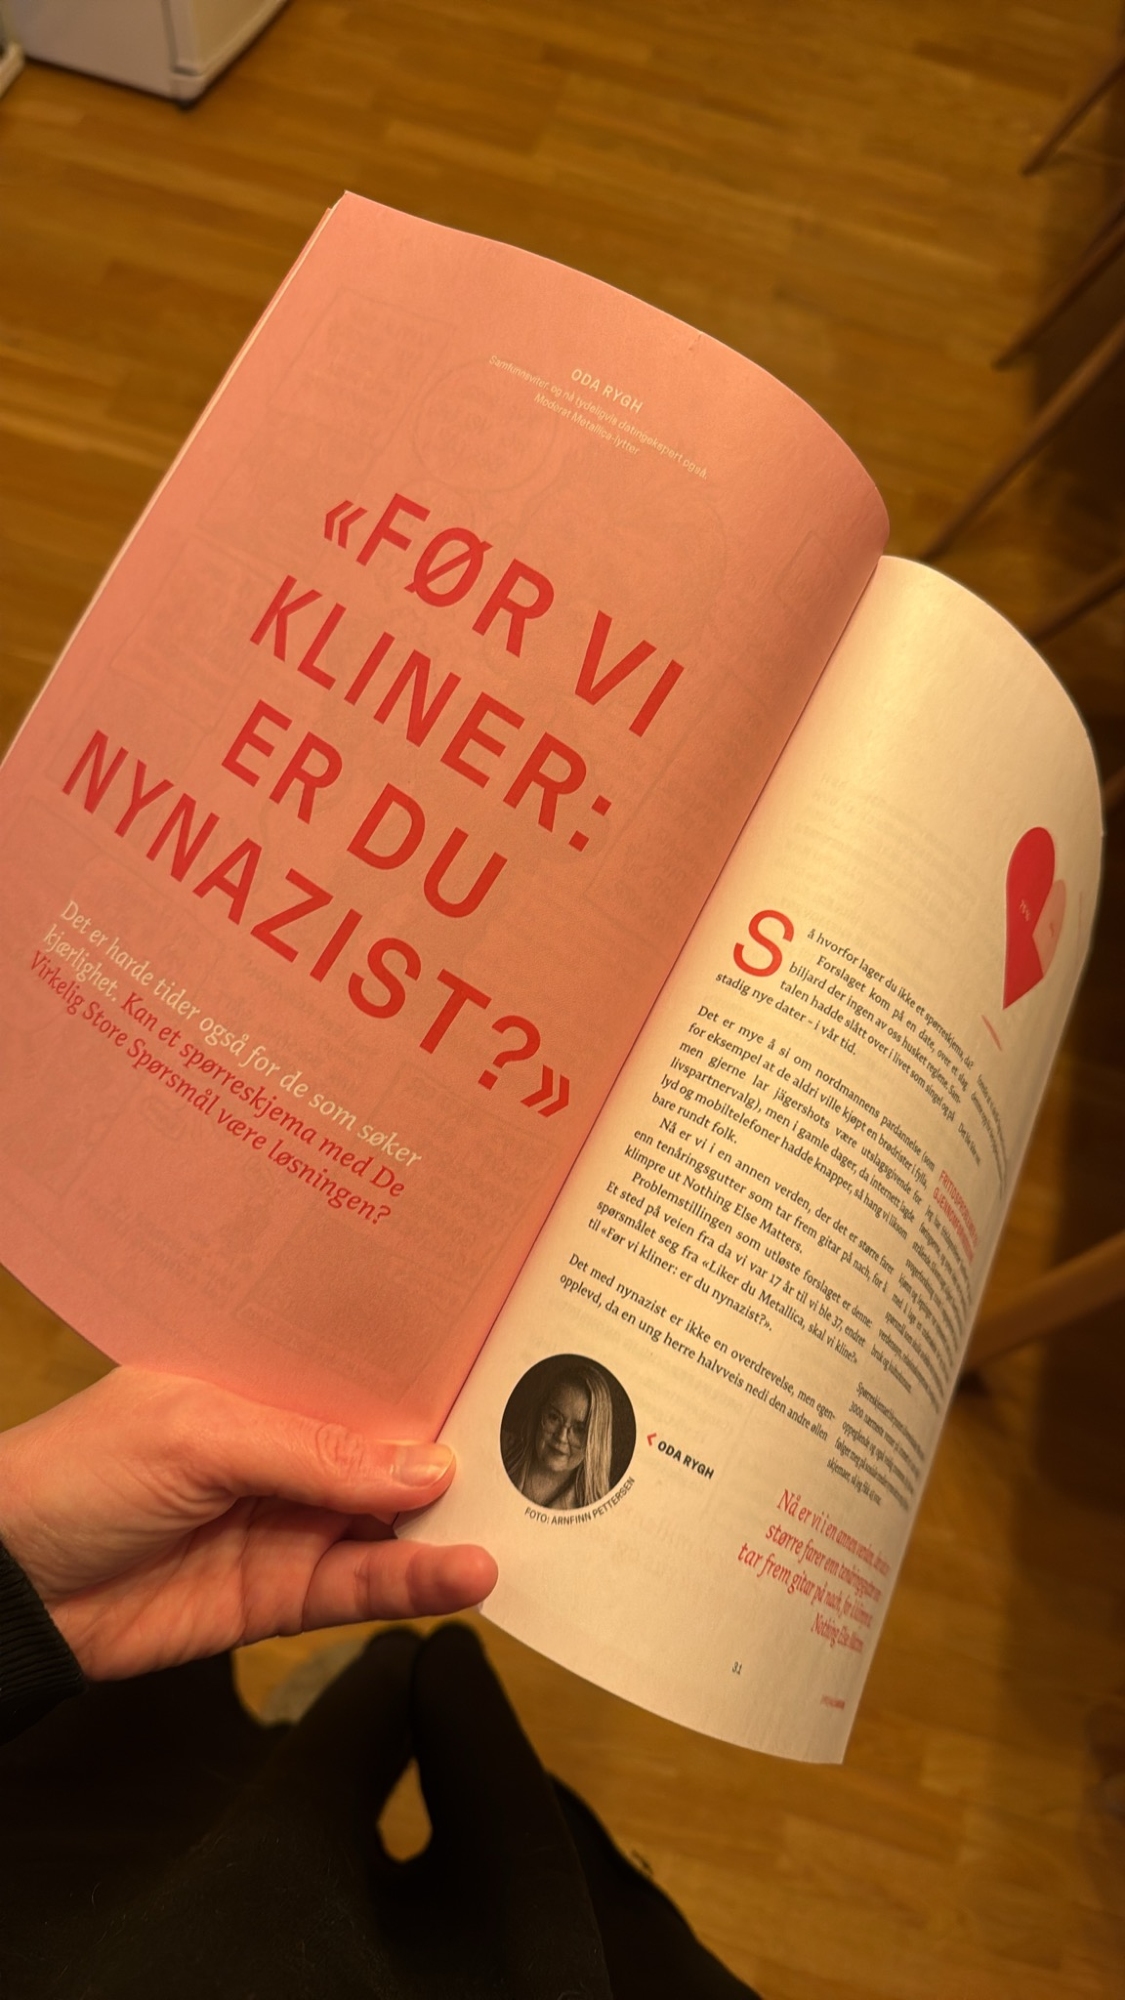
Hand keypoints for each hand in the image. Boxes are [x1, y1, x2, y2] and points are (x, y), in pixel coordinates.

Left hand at [0, 1367, 496, 1679]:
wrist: (6, 1592)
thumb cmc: (75, 1476)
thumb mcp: (197, 1436)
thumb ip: (316, 1453)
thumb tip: (428, 1463)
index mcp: (260, 1381)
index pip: (361, 1371)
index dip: (431, 1369)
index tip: (513, 1361)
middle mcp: (284, 1448)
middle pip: (392, 1448)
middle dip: (465, 1446)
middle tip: (553, 1446)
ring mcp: (288, 1523)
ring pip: (392, 1523)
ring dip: (453, 1524)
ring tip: (523, 1520)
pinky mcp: (283, 1597)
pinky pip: (365, 1589)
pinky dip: (419, 1584)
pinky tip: (467, 1573)